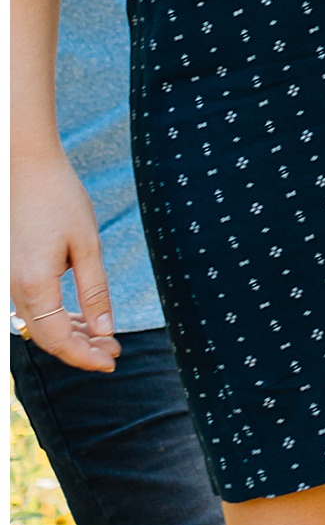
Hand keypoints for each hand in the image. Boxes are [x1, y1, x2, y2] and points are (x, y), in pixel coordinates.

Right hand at [11, 147, 117, 372]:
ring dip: (68, 332)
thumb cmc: (58, 196)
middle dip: (81, 347)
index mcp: (34, 284)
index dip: (85, 356)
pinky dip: (54, 314)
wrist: (21, 163)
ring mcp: (6, 280)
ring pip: (37, 322)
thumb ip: (95, 290)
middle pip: (46, 337)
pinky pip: (31, 305)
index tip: (112, 361)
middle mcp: (13, 288)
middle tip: (113, 349)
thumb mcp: (86, 243)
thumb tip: (104, 330)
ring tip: (102, 334)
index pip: (58, 341)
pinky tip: (78, 316)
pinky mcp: (7, 270)